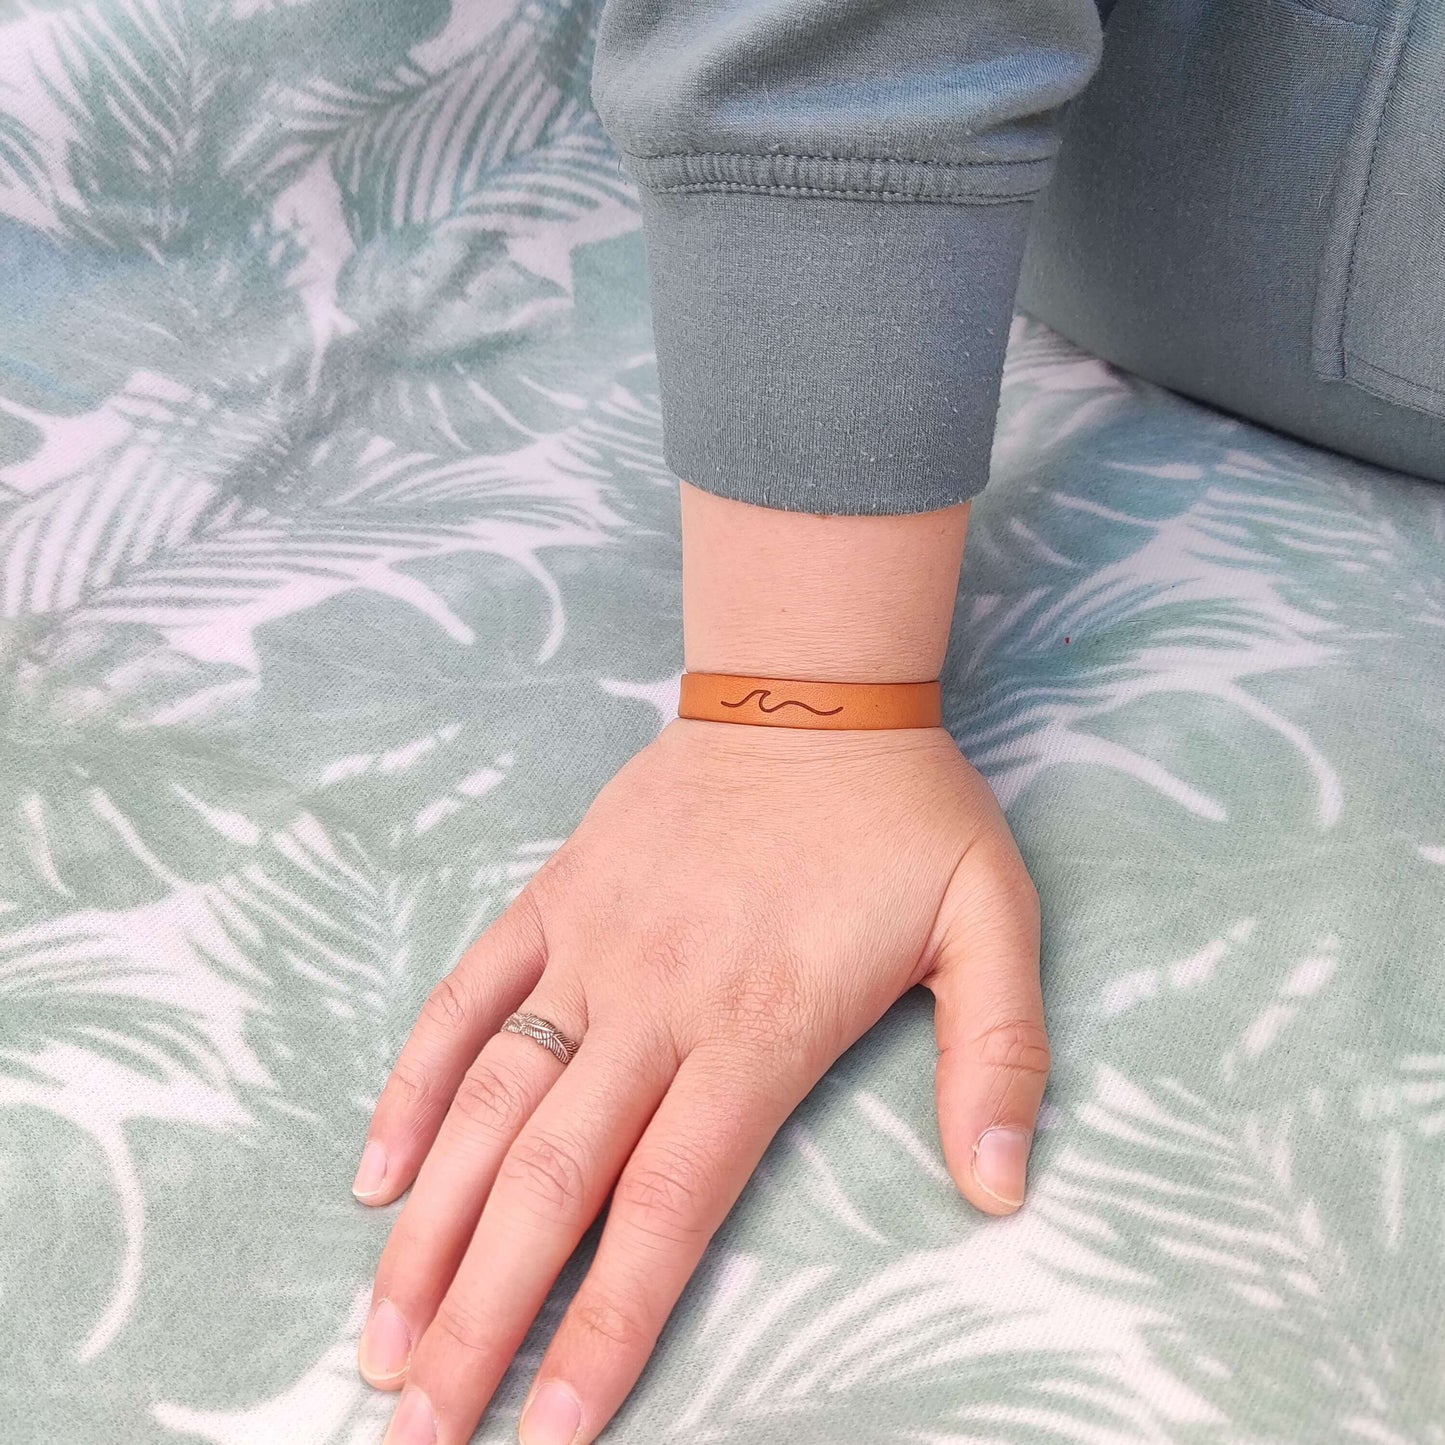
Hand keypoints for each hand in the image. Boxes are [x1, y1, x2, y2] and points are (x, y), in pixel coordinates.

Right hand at [352, 715, 1045, 1444]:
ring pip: (489, 1103)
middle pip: (551, 1180)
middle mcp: (657, 997)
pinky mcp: (556, 899)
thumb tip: (999, 1191)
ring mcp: (593, 945)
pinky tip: (377, 1174)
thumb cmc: (905, 815)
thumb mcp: (992, 924)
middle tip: (420, 1433)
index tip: (549, 1432)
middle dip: (482, 1317)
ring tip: (382, 1342)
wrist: (811, 691)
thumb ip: (998, 1057)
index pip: (667, 1206)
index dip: (605, 1325)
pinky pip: (468, 996)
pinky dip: (415, 1084)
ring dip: (429, 1229)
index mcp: (761, 1023)